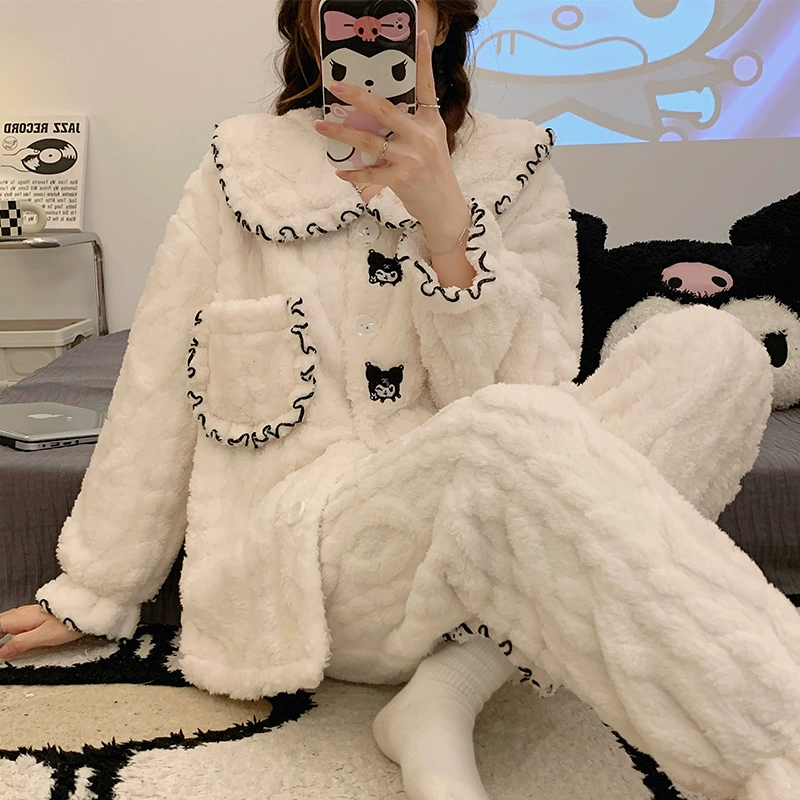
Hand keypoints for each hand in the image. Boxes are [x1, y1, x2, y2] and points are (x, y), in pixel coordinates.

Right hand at [0, 604, 85, 660]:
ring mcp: (31, 611)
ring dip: (2, 631)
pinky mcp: (39, 613)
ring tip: (2, 643)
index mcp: (21, 618)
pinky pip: (18, 620)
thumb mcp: (42, 637)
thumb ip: (20, 644)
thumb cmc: (68, 622)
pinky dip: (10, 628)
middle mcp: (24, 612)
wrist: (86, 609)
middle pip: (1, 622)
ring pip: (9, 620)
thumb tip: (2, 652)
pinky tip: (15, 634)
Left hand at [313, 29, 469, 241]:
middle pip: (384, 110)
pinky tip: (340, 171)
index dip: (424, 60)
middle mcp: (422, 136)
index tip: (421, 34)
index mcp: (431, 122)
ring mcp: (411, 158)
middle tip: (335, 85)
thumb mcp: (432, 143)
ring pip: (369, 141)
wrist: (445, 208)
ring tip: (320, 127)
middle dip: (357, 96)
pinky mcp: (402, 179)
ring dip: (341, 134)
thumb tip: (380, 113)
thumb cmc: (434, 175)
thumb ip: (412, 126)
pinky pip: (370, 174)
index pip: (427, 86)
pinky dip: (353, 174)